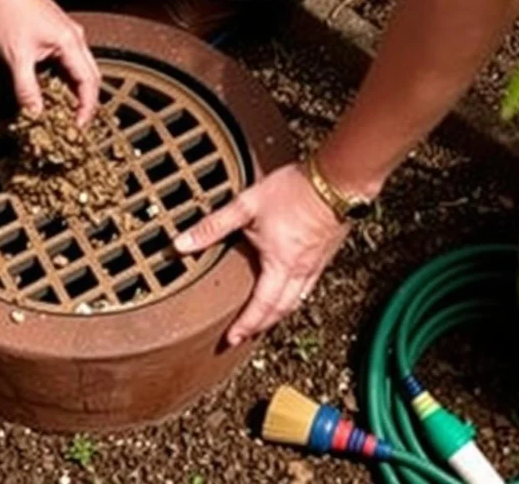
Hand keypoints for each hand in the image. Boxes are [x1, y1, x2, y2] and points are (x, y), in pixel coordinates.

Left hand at [0, 0, 100, 125]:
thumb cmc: (9, 9)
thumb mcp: (16, 56)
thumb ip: (27, 88)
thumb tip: (34, 114)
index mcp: (71, 43)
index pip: (89, 84)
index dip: (86, 108)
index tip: (78, 127)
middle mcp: (76, 39)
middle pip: (91, 78)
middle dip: (86, 103)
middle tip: (74, 125)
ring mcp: (68, 35)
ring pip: (81, 71)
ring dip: (76, 92)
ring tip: (65, 113)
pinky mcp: (58, 35)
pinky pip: (70, 63)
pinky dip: (66, 80)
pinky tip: (54, 91)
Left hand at [173, 162, 350, 345]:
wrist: (337, 180)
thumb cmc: (295, 191)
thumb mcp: (246, 206)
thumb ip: (212, 226)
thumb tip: (181, 244)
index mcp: (279, 265)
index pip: (260, 306)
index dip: (245, 325)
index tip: (232, 339)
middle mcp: (300, 270)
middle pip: (280, 310)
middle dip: (261, 327)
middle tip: (245, 336)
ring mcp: (316, 263)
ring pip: (296, 300)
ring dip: (278, 314)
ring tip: (264, 319)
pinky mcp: (326, 253)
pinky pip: (308, 286)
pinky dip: (295, 297)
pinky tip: (290, 291)